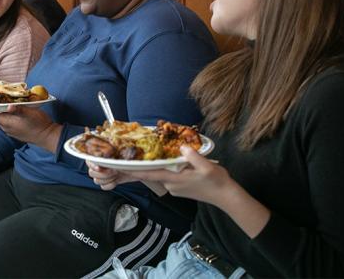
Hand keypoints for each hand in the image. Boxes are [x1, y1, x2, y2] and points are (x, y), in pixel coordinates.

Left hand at [0, 104, 61, 151]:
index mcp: (7, 122)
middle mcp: (6, 127)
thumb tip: (9, 106)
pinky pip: (5, 120)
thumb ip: (19, 110)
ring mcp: (11, 129)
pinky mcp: (16, 130)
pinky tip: (6, 109)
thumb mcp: (30, 114)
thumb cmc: (39, 125)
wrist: (47, 137)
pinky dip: (2, 114)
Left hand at [90, 146, 233, 205]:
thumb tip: (181, 147)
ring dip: (150, 167)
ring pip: (158, 175)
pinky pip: (166, 176)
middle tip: (121, 159)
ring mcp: (174, 187)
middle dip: (136, 167)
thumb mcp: (206, 166)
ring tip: (138, 156)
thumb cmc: (216, 181)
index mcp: (173, 179)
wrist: (225, 196)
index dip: (132, 171)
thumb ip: (193, 156)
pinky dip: (161, 169)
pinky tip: (161, 161)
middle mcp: (170, 185)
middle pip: (150, 174)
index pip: (148, 174)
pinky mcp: (178, 187)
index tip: (118, 168)